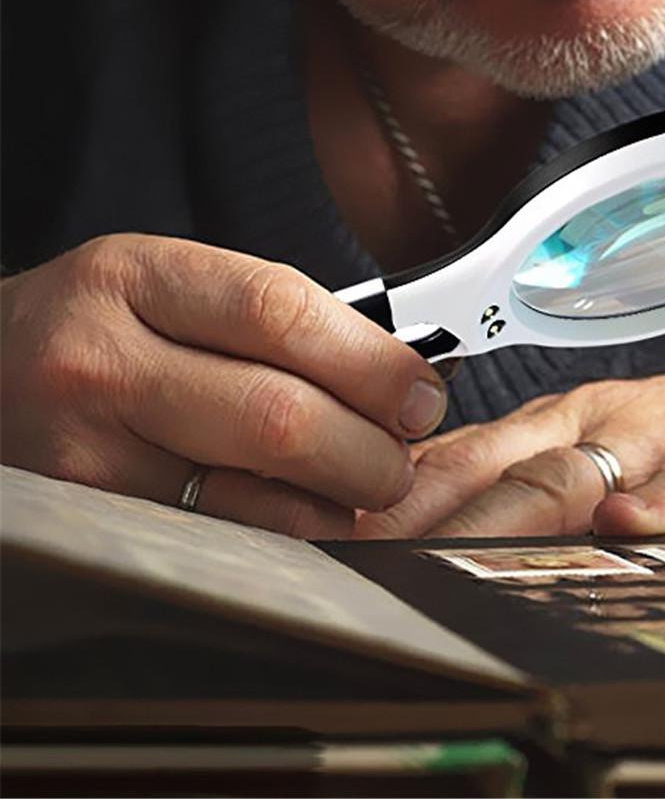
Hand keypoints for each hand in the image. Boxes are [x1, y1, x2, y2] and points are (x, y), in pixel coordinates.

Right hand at [1, 234, 447, 536]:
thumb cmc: (102, 329)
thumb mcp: (173, 288)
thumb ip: (276, 322)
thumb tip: (397, 377)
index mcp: (136, 277)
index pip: (281, 312)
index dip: (371, 361)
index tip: (420, 394)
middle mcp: (102, 362)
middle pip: (278, 416)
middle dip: (370, 450)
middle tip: (399, 456)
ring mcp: (86, 454)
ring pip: (254, 499)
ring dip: (337, 504)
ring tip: (358, 487)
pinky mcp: (91, 523)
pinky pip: (221, 544)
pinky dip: (286, 537)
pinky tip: (305, 516)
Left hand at [355, 359, 664, 538]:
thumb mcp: (590, 445)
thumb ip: (515, 476)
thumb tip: (418, 515)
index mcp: (555, 424)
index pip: (459, 450)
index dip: (394, 487)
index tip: (336, 521)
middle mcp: (593, 426)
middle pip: (497, 462)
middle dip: (424, 506)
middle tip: (364, 546)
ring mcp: (657, 445)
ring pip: (573, 474)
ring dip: (505, 513)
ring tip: (451, 551)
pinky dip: (654, 508)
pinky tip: (623, 527)